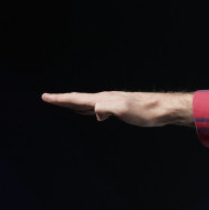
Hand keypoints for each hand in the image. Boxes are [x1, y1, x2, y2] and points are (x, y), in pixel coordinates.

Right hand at [41, 91, 194, 126]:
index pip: (77, 98)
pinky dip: (89, 110)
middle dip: (63, 100)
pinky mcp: (121, 109)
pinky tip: (92, 113)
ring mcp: (113, 103)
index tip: (44, 96)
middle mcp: (106, 98)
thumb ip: (108, 108)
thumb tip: (97, 112)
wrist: (163, 109)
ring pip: (88, 103)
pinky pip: (99, 108)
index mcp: (103, 99)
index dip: (60, 99)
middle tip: (48, 98)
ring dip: (75, 104)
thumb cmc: (145, 110)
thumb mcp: (124, 109)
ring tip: (64, 104)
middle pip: (79, 99)